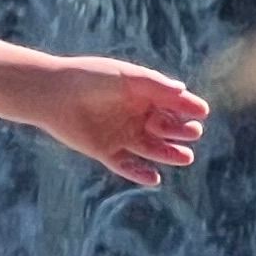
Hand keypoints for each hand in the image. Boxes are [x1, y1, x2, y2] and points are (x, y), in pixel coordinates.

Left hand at [40, 57, 209, 185]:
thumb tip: (181, 90)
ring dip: (169, 154)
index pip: (174, 104)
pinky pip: (127, 166)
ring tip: (185, 158)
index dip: (189, 108)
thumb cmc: (90, 77)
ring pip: (152, 149)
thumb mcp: (125, 77)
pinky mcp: (105, 151)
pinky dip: (140, 173)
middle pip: (167, 128)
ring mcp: (122, 134)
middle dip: (182, 131)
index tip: (202, 112)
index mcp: (143, 95)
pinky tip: (154, 178)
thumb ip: (153, 84)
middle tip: (192, 133)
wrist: (53, 93)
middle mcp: (136, 115)